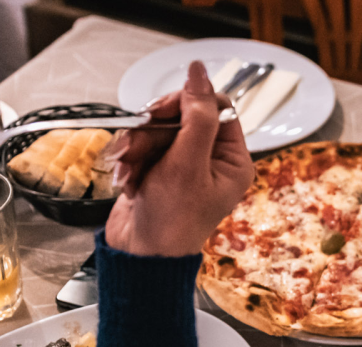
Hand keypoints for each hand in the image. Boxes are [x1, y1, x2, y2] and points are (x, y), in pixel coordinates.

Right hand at [104, 61, 253, 257]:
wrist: (141, 257)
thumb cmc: (172, 223)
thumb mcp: (187, 164)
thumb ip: (196, 116)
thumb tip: (199, 73)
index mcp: (232, 159)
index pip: (216, 106)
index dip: (187, 103)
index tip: (162, 112)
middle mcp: (211, 160)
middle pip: (182, 115)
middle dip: (154, 131)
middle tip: (140, 147)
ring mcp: (184, 165)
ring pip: (156, 129)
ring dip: (137, 147)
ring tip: (130, 171)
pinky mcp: (159, 170)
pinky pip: (142, 146)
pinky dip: (130, 160)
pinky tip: (128, 180)